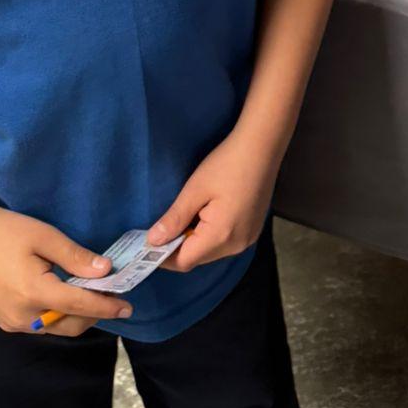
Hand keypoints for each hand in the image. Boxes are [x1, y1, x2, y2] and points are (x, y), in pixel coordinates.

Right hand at [0, 199, 134, 337]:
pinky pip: (39, 326)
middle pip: (69, 325)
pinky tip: (66, 298)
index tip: (128, 306)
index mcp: (34, 293)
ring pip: (54, 328)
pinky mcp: (4, 320)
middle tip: (114, 297)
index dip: (107, 306)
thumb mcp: (44, 236)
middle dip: (95, 314)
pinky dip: (58, 316)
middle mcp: (22, 316)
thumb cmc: (4, 230)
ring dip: (76, 317)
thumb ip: (75, 256)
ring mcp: (11, 322)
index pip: (80, 306)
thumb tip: (105, 271)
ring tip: (94, 296)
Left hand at [147, 130, 278, 273]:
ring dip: (193, 241)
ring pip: (211, 251)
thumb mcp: (195, 189)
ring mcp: (247, 239)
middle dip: (177, 247)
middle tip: (160, 228)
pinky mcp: (252, 230)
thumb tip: (152, 241)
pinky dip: (209, 236)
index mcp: (221, 236)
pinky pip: (224, 242)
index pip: (184, 261)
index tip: (145, 245)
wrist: (262, 147)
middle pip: (198, 258)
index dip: (162, 256)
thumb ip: (174, 218)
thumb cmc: (227, 164)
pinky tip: (204, 215)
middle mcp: (236, 245)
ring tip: (182, 218)